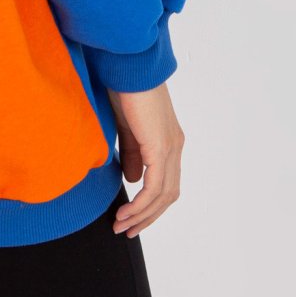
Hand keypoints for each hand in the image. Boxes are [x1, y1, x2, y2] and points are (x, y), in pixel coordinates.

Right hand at [107, 81, 184, 236]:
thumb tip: (132, 179)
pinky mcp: (160, 146)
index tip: (130, 218)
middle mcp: (174, 146)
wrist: (128, 66)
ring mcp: (170, 147)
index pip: (165, 183)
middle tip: (126, 230)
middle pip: (168, 195)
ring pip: (163, 195)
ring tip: (121, 225)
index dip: (149, 204)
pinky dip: (140, 203)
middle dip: (147, 216)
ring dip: (142, 214)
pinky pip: (154, 186)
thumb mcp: (126, 127)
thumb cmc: (124, 89)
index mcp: (168, 141)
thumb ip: (132, 153)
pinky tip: (126, 211)